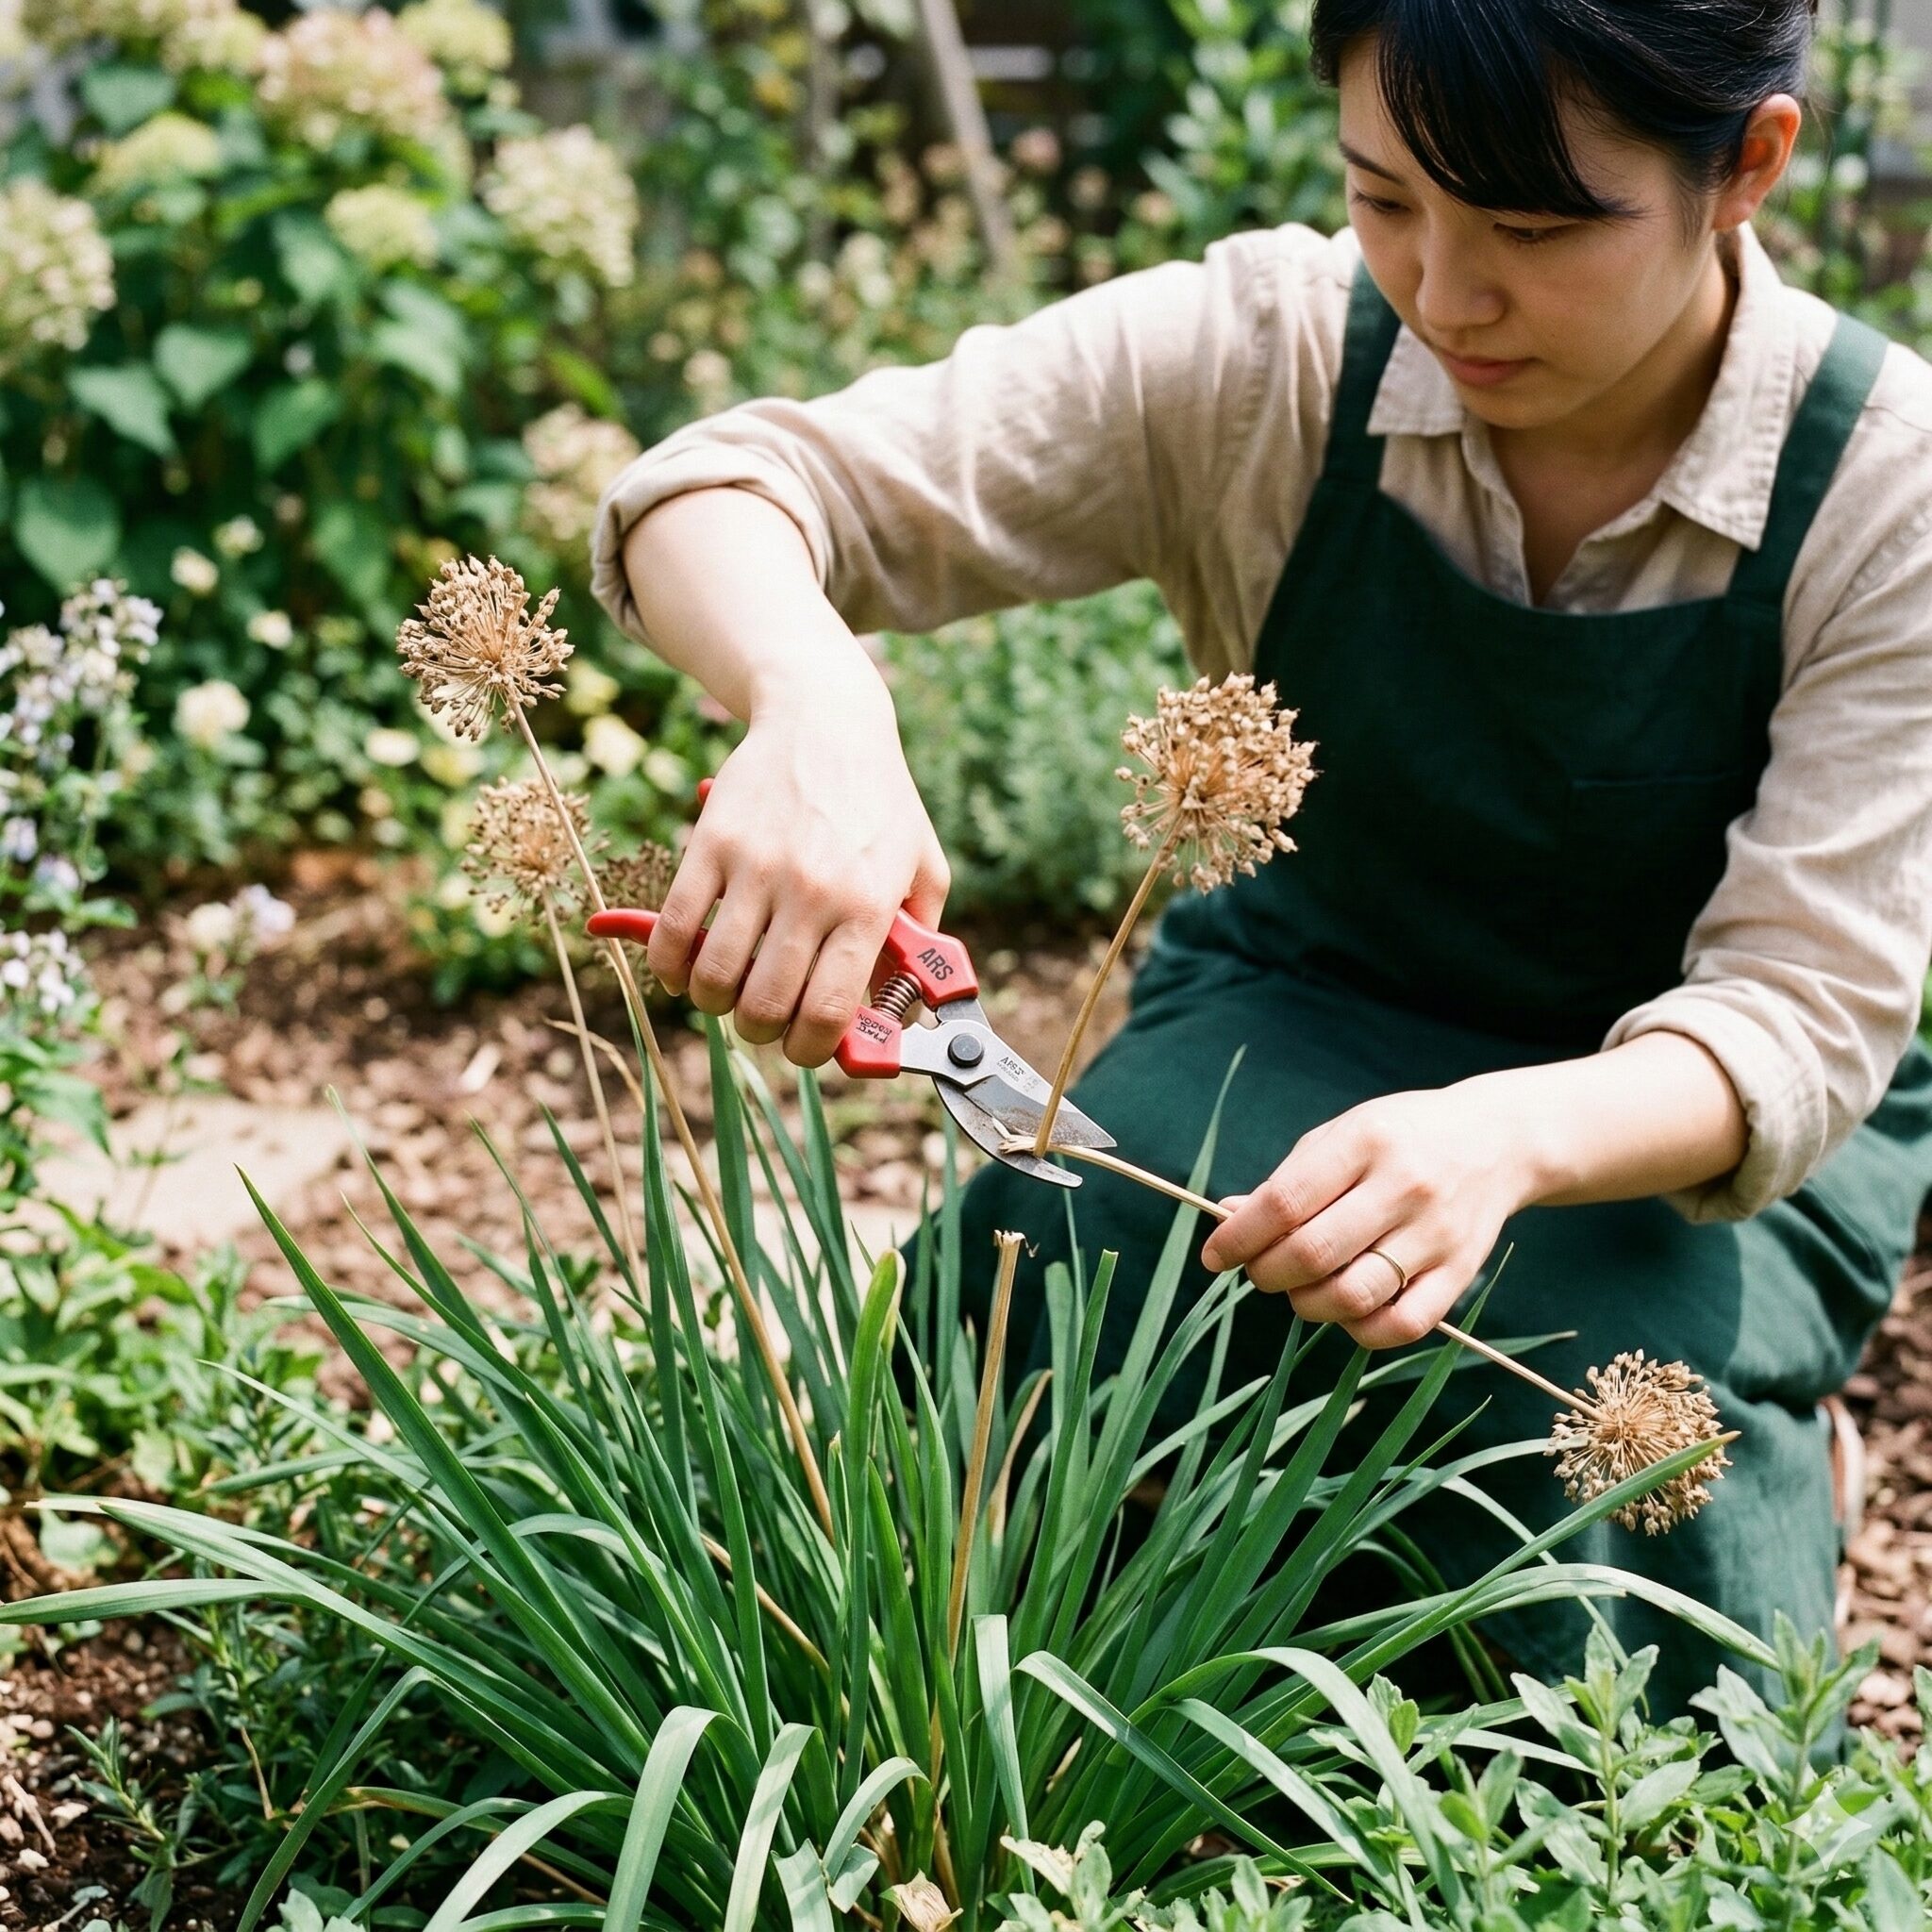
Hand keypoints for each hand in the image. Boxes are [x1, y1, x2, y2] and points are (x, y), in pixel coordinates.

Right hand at [646, 660, 949, 1067]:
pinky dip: (670, 967)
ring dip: (713, 1002)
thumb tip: (894, 1008)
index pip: (829, 1012)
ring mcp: (757, 868)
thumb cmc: (880, 799)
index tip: (805, 1047)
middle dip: (760, 1031)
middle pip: (765, 1006)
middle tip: (764, 1018)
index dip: (810, 1050)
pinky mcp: (711, 845)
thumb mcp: (922, 865)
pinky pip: (674, 931)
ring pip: (713, 977)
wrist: (826, 719)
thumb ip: (918, 939)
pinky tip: (684, 968)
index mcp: (867, 906)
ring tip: (726, 991)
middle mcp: (812, 891)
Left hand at [1198, 1084, 1537, 1348]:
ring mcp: (1435, 1234)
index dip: (1238, 1237)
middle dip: (1266, 1273)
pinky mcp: (1460, 1273)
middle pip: (1313, 1254)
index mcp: (1364, 1142)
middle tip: (1258, 1271)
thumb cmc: (1398, 1138)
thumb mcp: (1340, 1136)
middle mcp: (1403, 1187)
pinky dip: (1359, 1329)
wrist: (1496, 1141)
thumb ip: (1286, 1181)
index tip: (1214, 1255)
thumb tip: (1228, 1217)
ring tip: (1298, 1289)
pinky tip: (1344, 1310)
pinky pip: (1402, 1326)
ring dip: (1306, 1305)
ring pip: (1352, 1296)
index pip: (1285, 1202)